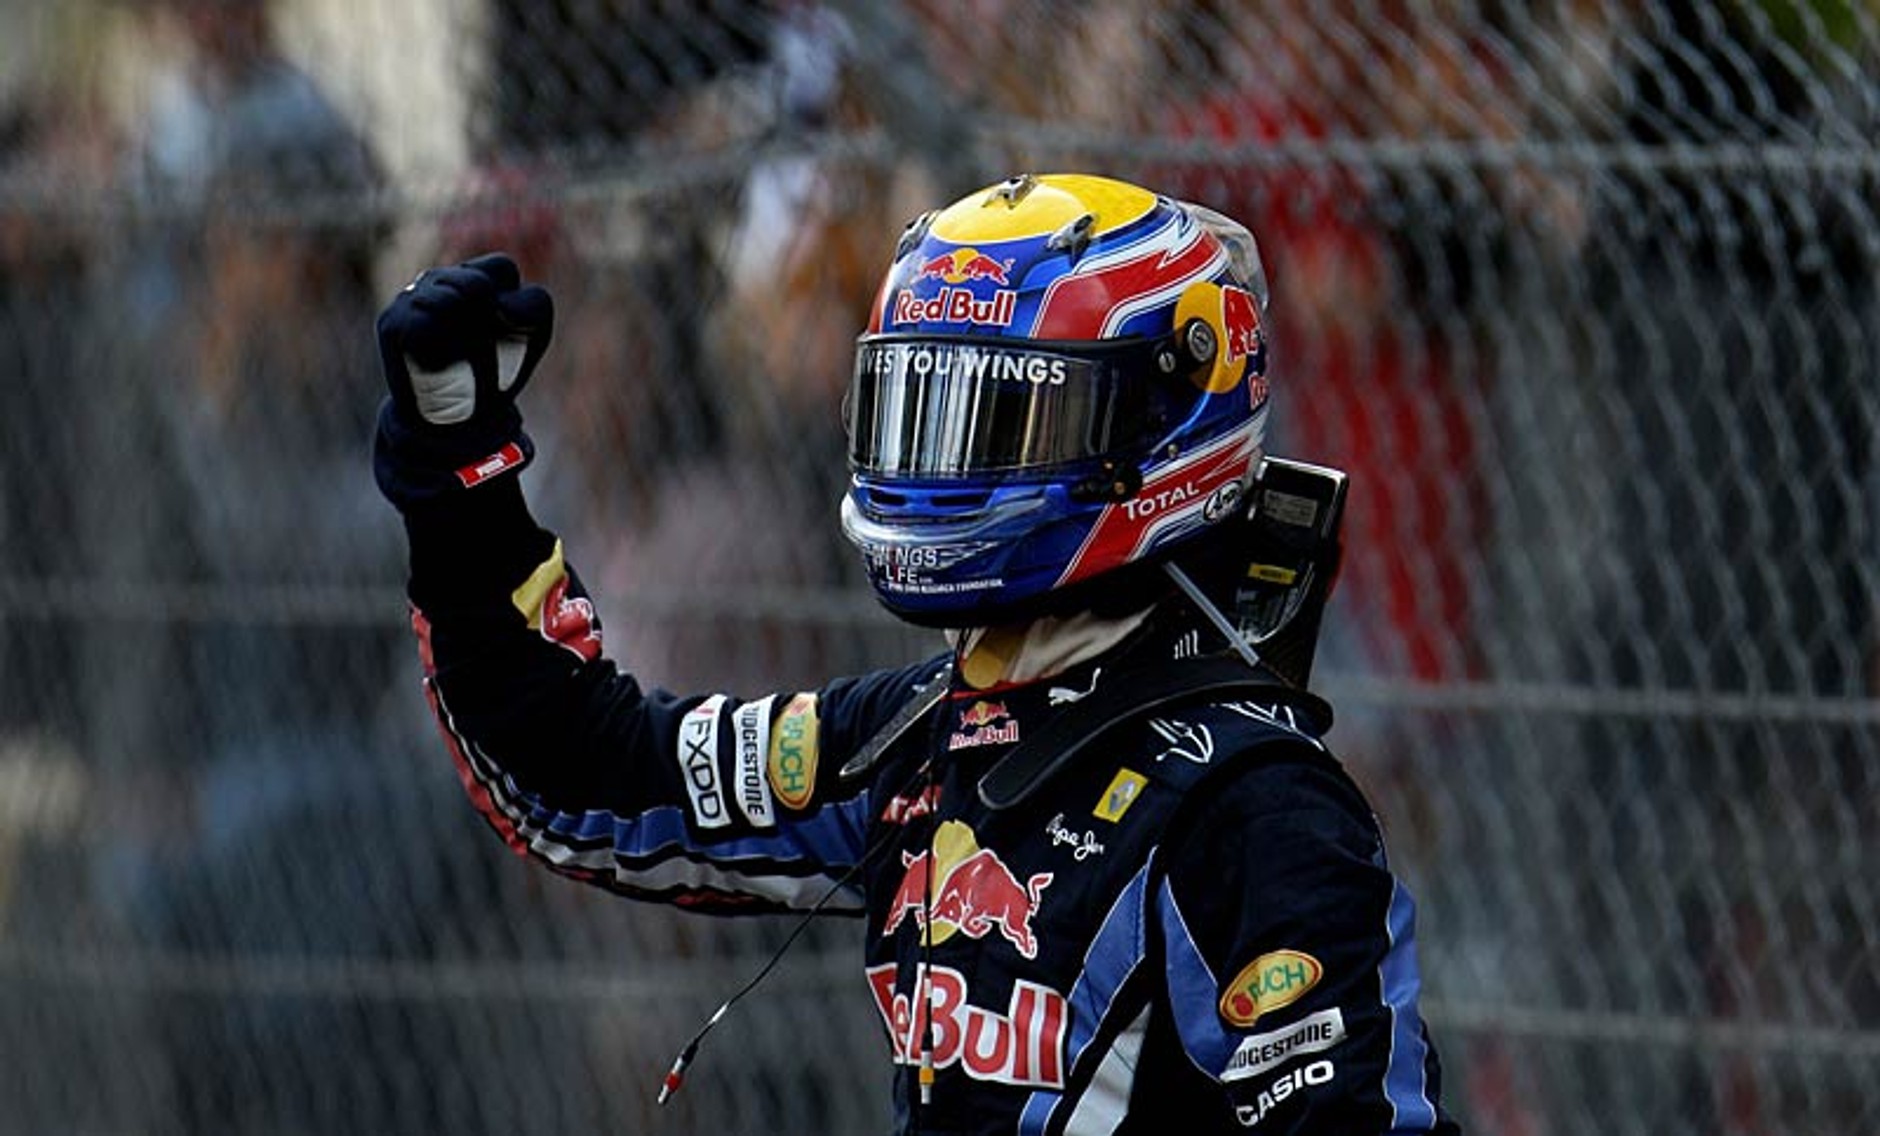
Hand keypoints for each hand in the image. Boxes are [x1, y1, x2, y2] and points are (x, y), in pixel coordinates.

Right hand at [378, 252, 553, 431]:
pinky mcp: (393, 322)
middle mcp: (441, 280)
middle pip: (475, 283)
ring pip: (449, 299)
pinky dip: (441, 352)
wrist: (460, 421)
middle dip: (487, 323)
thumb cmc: (499, 371)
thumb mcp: (534, 335)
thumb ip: (535, 304)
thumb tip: (501, 303)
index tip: (508, 332)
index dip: (514, 306)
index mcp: (476, 276)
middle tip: (480, 349)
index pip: (501, 268)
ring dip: (466, 341)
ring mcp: (413, 297)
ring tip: (459, 359)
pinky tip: (438, 364)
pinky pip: (425, 325)